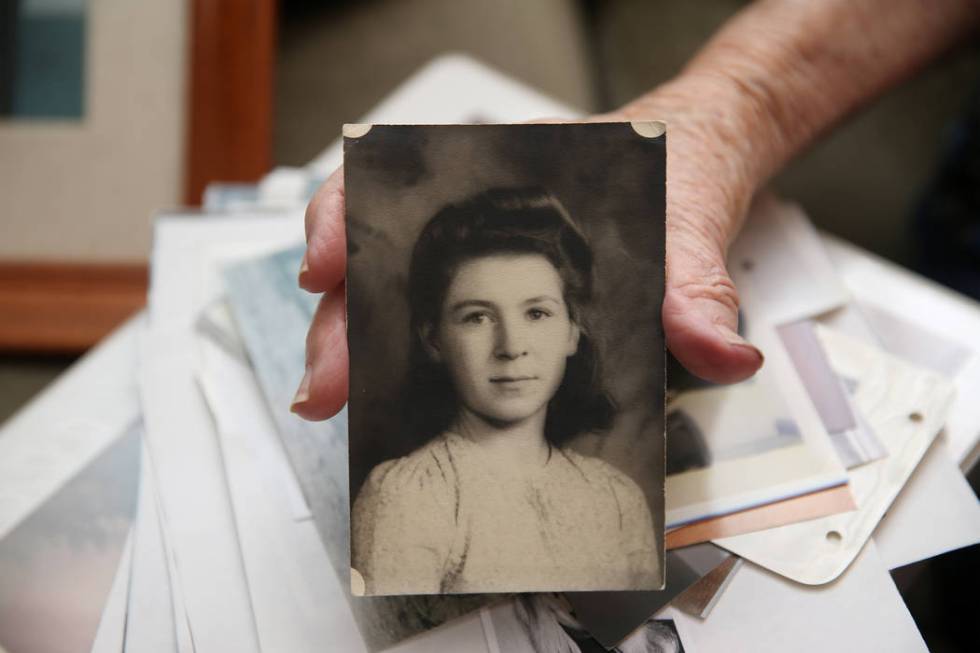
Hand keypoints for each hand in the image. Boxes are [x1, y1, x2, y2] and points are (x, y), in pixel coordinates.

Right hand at [292, 84, 764, 419]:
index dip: (340, 218)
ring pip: (384, 289)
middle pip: (373, 253)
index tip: (324, 267)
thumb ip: (697, 287)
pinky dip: (390, 348)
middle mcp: (472, 208)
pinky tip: (378, 386)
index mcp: (501, 167)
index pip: (387, 175)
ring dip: (351, 344)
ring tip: (337, 399)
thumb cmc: (675, 172)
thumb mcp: (691, 223)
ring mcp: (472, 247)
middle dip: (340, 321)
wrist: (690, 163)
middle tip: (327, 385)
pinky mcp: (488, 284)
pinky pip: (421, 310)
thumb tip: (722, 354)